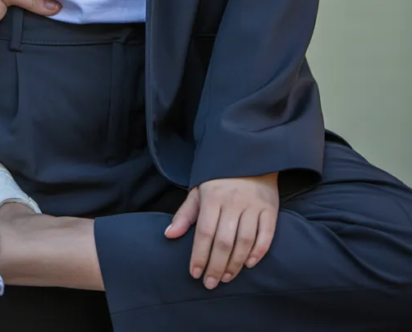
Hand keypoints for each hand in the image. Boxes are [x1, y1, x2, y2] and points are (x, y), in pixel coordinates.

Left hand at [165, 172, 278, 289]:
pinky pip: (266, 235)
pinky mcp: (270, 208)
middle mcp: (233, 201)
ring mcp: (253, 205)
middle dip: (216, 266)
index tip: (195, 274)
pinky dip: (258, 252)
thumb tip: (169, 235)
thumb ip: (185, 214)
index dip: (199, 255)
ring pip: (244, 241)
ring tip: (226, 277)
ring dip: (235, 264)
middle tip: (210, 283)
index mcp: (212, 196)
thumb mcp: (198, 191)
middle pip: (224, 241)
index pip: (204, 232)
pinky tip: (249, 264)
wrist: (249, 156)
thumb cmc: (219, 179)